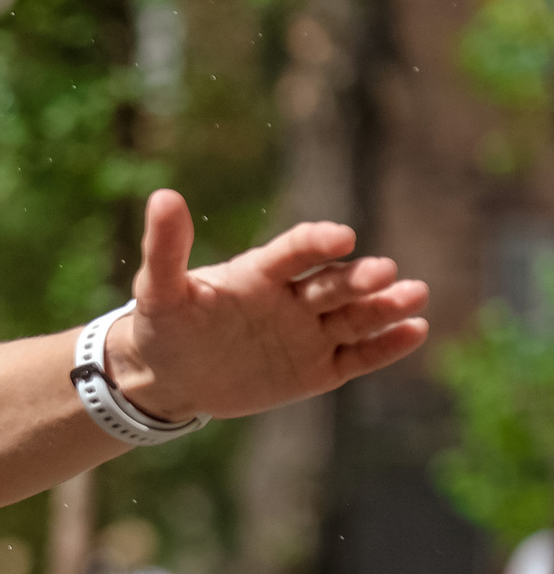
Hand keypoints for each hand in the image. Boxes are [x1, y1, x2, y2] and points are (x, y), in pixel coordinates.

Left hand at [101, 188, 428, 423]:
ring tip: (415, 296)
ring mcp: (310, 332)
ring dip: (386, 306)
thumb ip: (166, 249)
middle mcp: (294, 297)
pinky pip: (358, 356)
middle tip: (384, 272)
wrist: (168, 378)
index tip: (340, 238)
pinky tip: (416, 331)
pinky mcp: (319, 369)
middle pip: (334, 283)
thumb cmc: (164, 327)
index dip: (318, 242)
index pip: (296, 251)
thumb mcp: (158, 291)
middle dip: (359, 278)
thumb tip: (163, 195)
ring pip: (355, 317)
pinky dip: (386, 346)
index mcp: (261, 272)